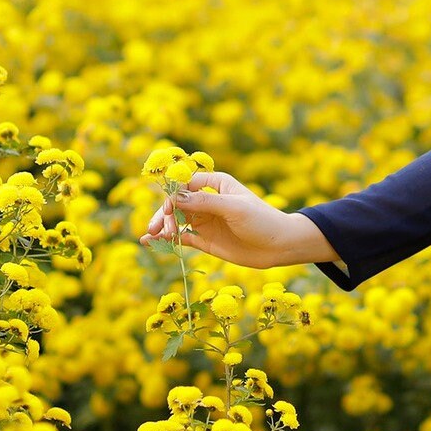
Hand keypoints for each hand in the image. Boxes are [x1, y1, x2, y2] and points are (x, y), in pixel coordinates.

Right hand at [139, 168, 306, 269]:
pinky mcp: (205, 239)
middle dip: (165, 214)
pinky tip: (151, 243)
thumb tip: (175, 197)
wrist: (279, 246)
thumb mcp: (235, 208)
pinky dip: (166, 240)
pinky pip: (181, 238)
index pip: (186, 184)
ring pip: (176, 220)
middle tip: (158, 229)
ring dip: (162, 226)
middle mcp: (206, 200)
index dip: (173, 195)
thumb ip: (205, 203)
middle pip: (176, 203)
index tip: (169, 209)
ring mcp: (205, 220)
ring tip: (150, 237)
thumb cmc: (262, 220)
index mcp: (215, 183)